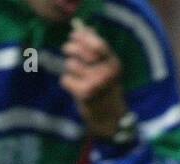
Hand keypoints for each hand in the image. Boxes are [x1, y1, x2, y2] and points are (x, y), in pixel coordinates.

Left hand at [60, 19, 127, 137]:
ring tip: (77, 76)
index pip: (97, 43)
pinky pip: (66, 79)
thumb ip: (97, 49)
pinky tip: (76, 89)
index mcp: (113, 64)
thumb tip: (82, 28)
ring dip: (70, 70)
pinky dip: (68, 83)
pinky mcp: (84, 94)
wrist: (110, 118)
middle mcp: (106, 72)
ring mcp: (95, 83)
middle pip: (79, 51)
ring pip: (70, 65)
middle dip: (70, 48)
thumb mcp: (107, 68)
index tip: (74, 35)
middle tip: (67, 50)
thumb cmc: (106, 89)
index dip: (83, 37)